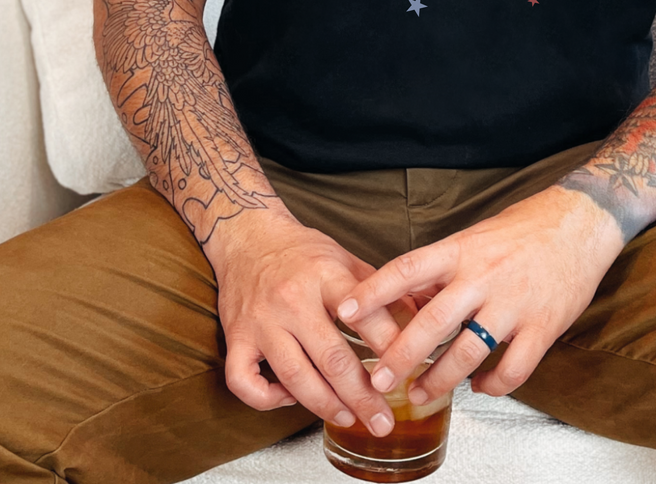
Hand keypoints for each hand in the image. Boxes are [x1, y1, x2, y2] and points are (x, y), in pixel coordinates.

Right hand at [210, 213, 405, 435]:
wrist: (247, 235)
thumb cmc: (301, 251)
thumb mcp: (345, 259)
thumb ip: (380, 290)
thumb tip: (419, 317)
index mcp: (324, 275)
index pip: (363, 315)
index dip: (389, 347)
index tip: (408, 371)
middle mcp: (291, 299)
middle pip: (331, 358)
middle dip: (361, 396)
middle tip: (382, 421)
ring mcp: (261, 321)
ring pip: (293, 375)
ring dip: (324, 405)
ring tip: (347, 418)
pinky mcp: (235, 336)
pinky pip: (244, 381)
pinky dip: (267, 399)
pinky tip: (289, 399)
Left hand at [336, 186, 622, 415]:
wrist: (582, 221)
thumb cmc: (525, 228)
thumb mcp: (475, 236)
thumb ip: (443, 268)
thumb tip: (407, 298)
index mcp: (461, 250)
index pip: (406, 270)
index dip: (372, 293)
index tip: (344, 313)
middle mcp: (483, 276)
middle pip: (432, 323)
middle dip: (400, 357)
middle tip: (377, 380)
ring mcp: (514, 304)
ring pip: (468, 353)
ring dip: (440, 380)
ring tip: (421, 394)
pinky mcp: (543, 326)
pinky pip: (513, 369)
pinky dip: (493, 386)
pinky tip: (480, 387)